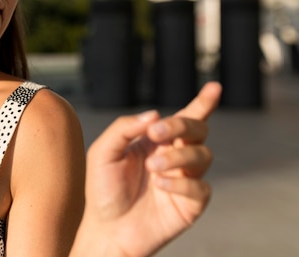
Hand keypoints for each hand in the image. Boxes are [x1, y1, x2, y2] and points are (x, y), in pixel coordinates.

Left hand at [73, 81, 221, 256]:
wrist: (107, 230)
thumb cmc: (103, 190)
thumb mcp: (103, 153)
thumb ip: (124, 128)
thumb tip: (154, 113)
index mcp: (156, 141)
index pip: (184, 117)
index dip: (203, 102)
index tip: (214, 87)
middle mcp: (174, 155)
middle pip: (198, 129)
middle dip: (181, 125)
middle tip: (157, 132)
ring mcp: (185, 178)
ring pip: (202, 155)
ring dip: (177, 156)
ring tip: (153, 168)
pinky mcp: (191, 203)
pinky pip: (200, 187)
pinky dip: (182, 183)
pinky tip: (161, 186)